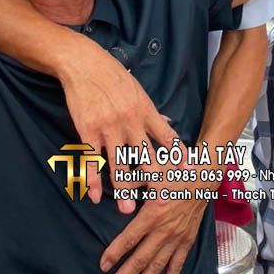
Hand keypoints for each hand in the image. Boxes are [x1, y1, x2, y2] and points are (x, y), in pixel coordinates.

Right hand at [60, 40, 176, 208]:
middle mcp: (129, 122)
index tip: (189, 172)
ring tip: (127, 209)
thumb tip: (168, 121)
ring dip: (123, 188)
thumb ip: (152, 110)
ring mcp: (108, 128)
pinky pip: (91, 160)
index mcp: (145, 111)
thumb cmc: (113, 75)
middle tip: (161, 202)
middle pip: (144, 157)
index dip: (178, 155)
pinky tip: (95, 195)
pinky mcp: (88, 130)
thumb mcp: (138, 89)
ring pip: (118, 164)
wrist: (84, 64)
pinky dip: (93, 179)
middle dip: (153, 180)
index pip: (166, 137)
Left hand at [100, 144, 206, 273]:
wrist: (203, 176)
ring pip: (158, 266)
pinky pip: (178, 264)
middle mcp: (164, 230)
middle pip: (141, 258)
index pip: (129, 238)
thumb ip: (132, 183)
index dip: (115, 253)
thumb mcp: (151, 172)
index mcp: (153, 213)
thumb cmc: (174, 172)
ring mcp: (177, 238)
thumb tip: (115, 188)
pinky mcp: (187, 241)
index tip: (103, 265)